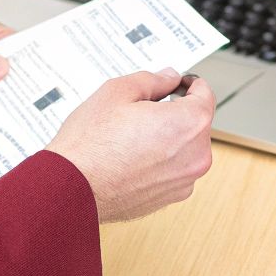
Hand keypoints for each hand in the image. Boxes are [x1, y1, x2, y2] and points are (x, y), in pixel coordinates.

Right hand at [46, 68, 214, 222]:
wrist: (70, 188)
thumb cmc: (90, 143)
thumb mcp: (118, 91)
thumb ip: (153, 80)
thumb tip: (169, 78)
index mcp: (189, 123)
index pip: (205, 94)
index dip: (189, 84)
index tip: (176, 83)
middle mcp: (196, 155)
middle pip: (196, 122)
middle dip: (175, 112)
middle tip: (142, 110)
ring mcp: (185, 180)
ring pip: (185, 148)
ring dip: (169, 138)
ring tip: (132, 136)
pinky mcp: (170, 197)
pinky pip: (174, 170)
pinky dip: (161, 161)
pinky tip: (132, 157)